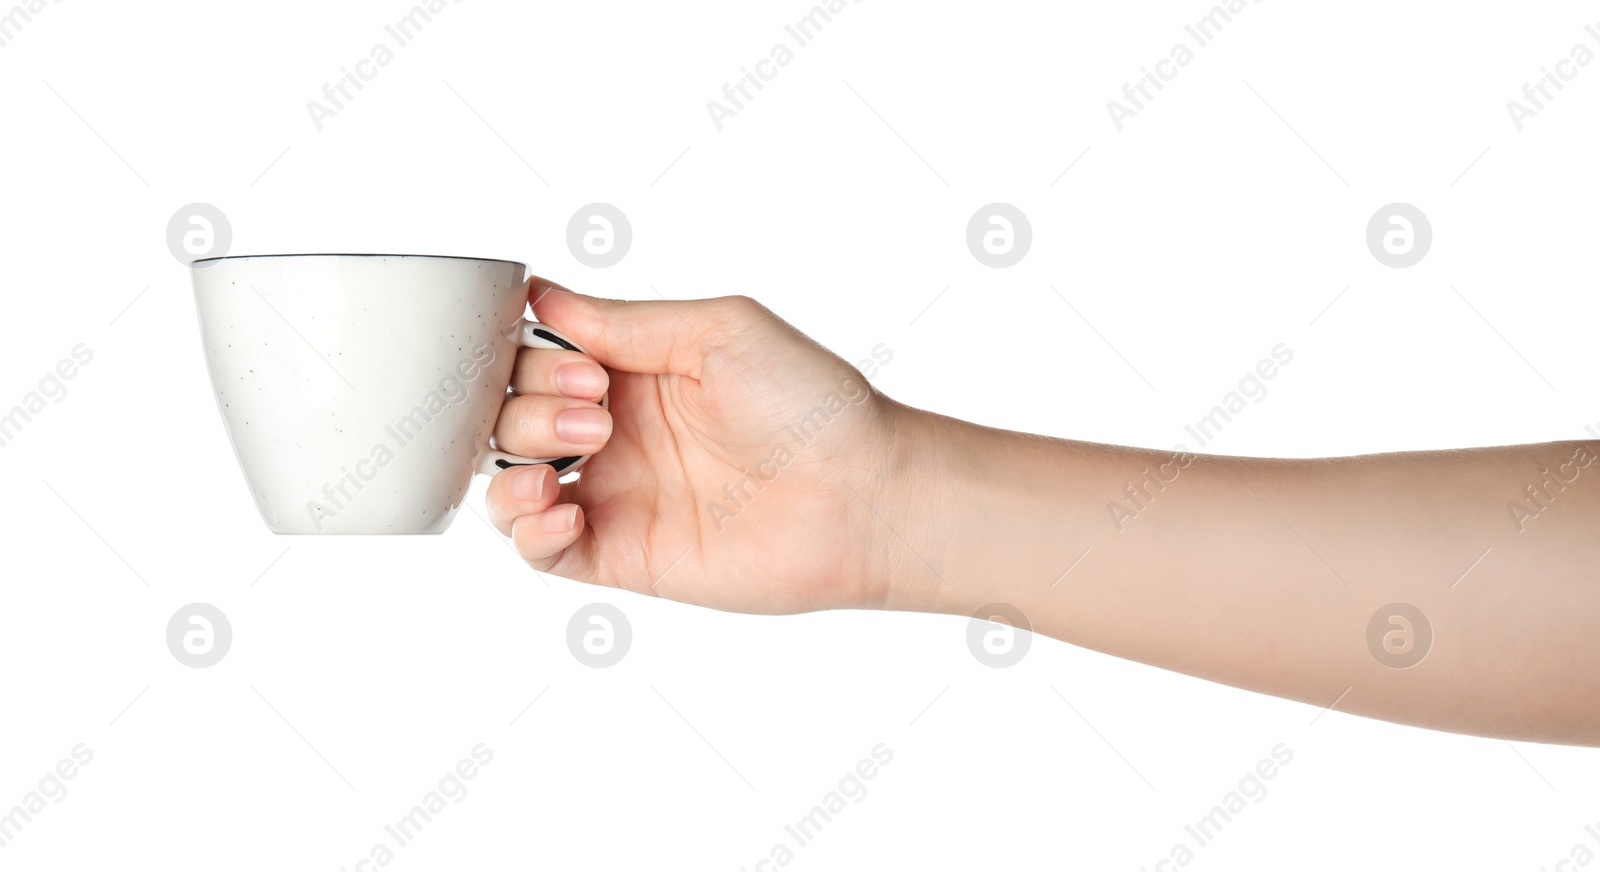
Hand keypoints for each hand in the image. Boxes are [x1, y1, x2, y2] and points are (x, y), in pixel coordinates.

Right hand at [485, 280, 907, 613]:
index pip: (535, 355)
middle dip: (532, 408)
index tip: (583, 365)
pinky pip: (538, 550)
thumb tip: (541, 297)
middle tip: (599, 414)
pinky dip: (528, 529)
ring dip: (513, 465)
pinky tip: (568, 508)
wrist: (860, 493)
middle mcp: (615, 432)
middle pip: (511, 415)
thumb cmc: (810, 405)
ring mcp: (616, 495)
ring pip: (508, 482)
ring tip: (570, 461)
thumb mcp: (719, 331)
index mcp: (633, 371)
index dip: (535, 357)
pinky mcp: (622, 555)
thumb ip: (625, 322)